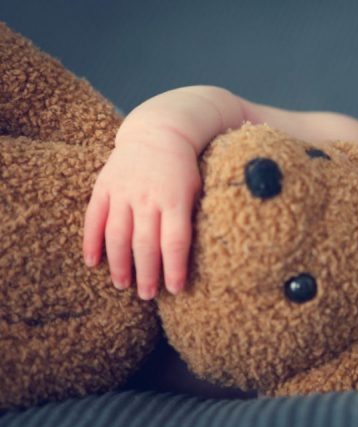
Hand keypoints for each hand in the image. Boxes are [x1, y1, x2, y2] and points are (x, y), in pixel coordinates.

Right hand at [83, 127, 200, 298]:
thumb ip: (191, 218)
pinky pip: (94, 218)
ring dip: (119, 264)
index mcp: (175, 200)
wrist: (159, 132)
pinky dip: (91, 242)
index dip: (174, 268)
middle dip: (146, 274)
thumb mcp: (196, 190)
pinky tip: (92, 262)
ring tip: (122, 285)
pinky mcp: (104, 187)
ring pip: (117, 235)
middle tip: (147, 295)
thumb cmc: (184, 168)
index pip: (175, 242)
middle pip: (145, 244)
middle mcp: (148, 197)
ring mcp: (123, 192)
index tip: (175, 290)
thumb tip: (194, 256)